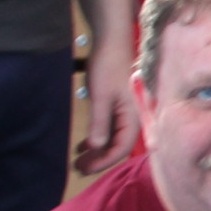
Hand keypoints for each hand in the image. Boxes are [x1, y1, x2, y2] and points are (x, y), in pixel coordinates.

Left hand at [72, 31, 136, 178]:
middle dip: (99, 159)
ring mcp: (124, 113)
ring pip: (112, 139)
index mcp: (133, 116)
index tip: (85, 168)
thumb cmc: (107, 67)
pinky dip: (96, 139)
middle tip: (78, 168)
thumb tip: (97, 147)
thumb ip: (100, 122)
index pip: (122, 147)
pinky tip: (83, 145)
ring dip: (97, 151)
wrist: (111, 42)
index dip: (104, 160)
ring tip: (78, 160)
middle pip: (118, 146)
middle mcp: (132, 118)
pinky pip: (109, 129)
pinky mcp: (116, 107)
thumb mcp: (100, 96)